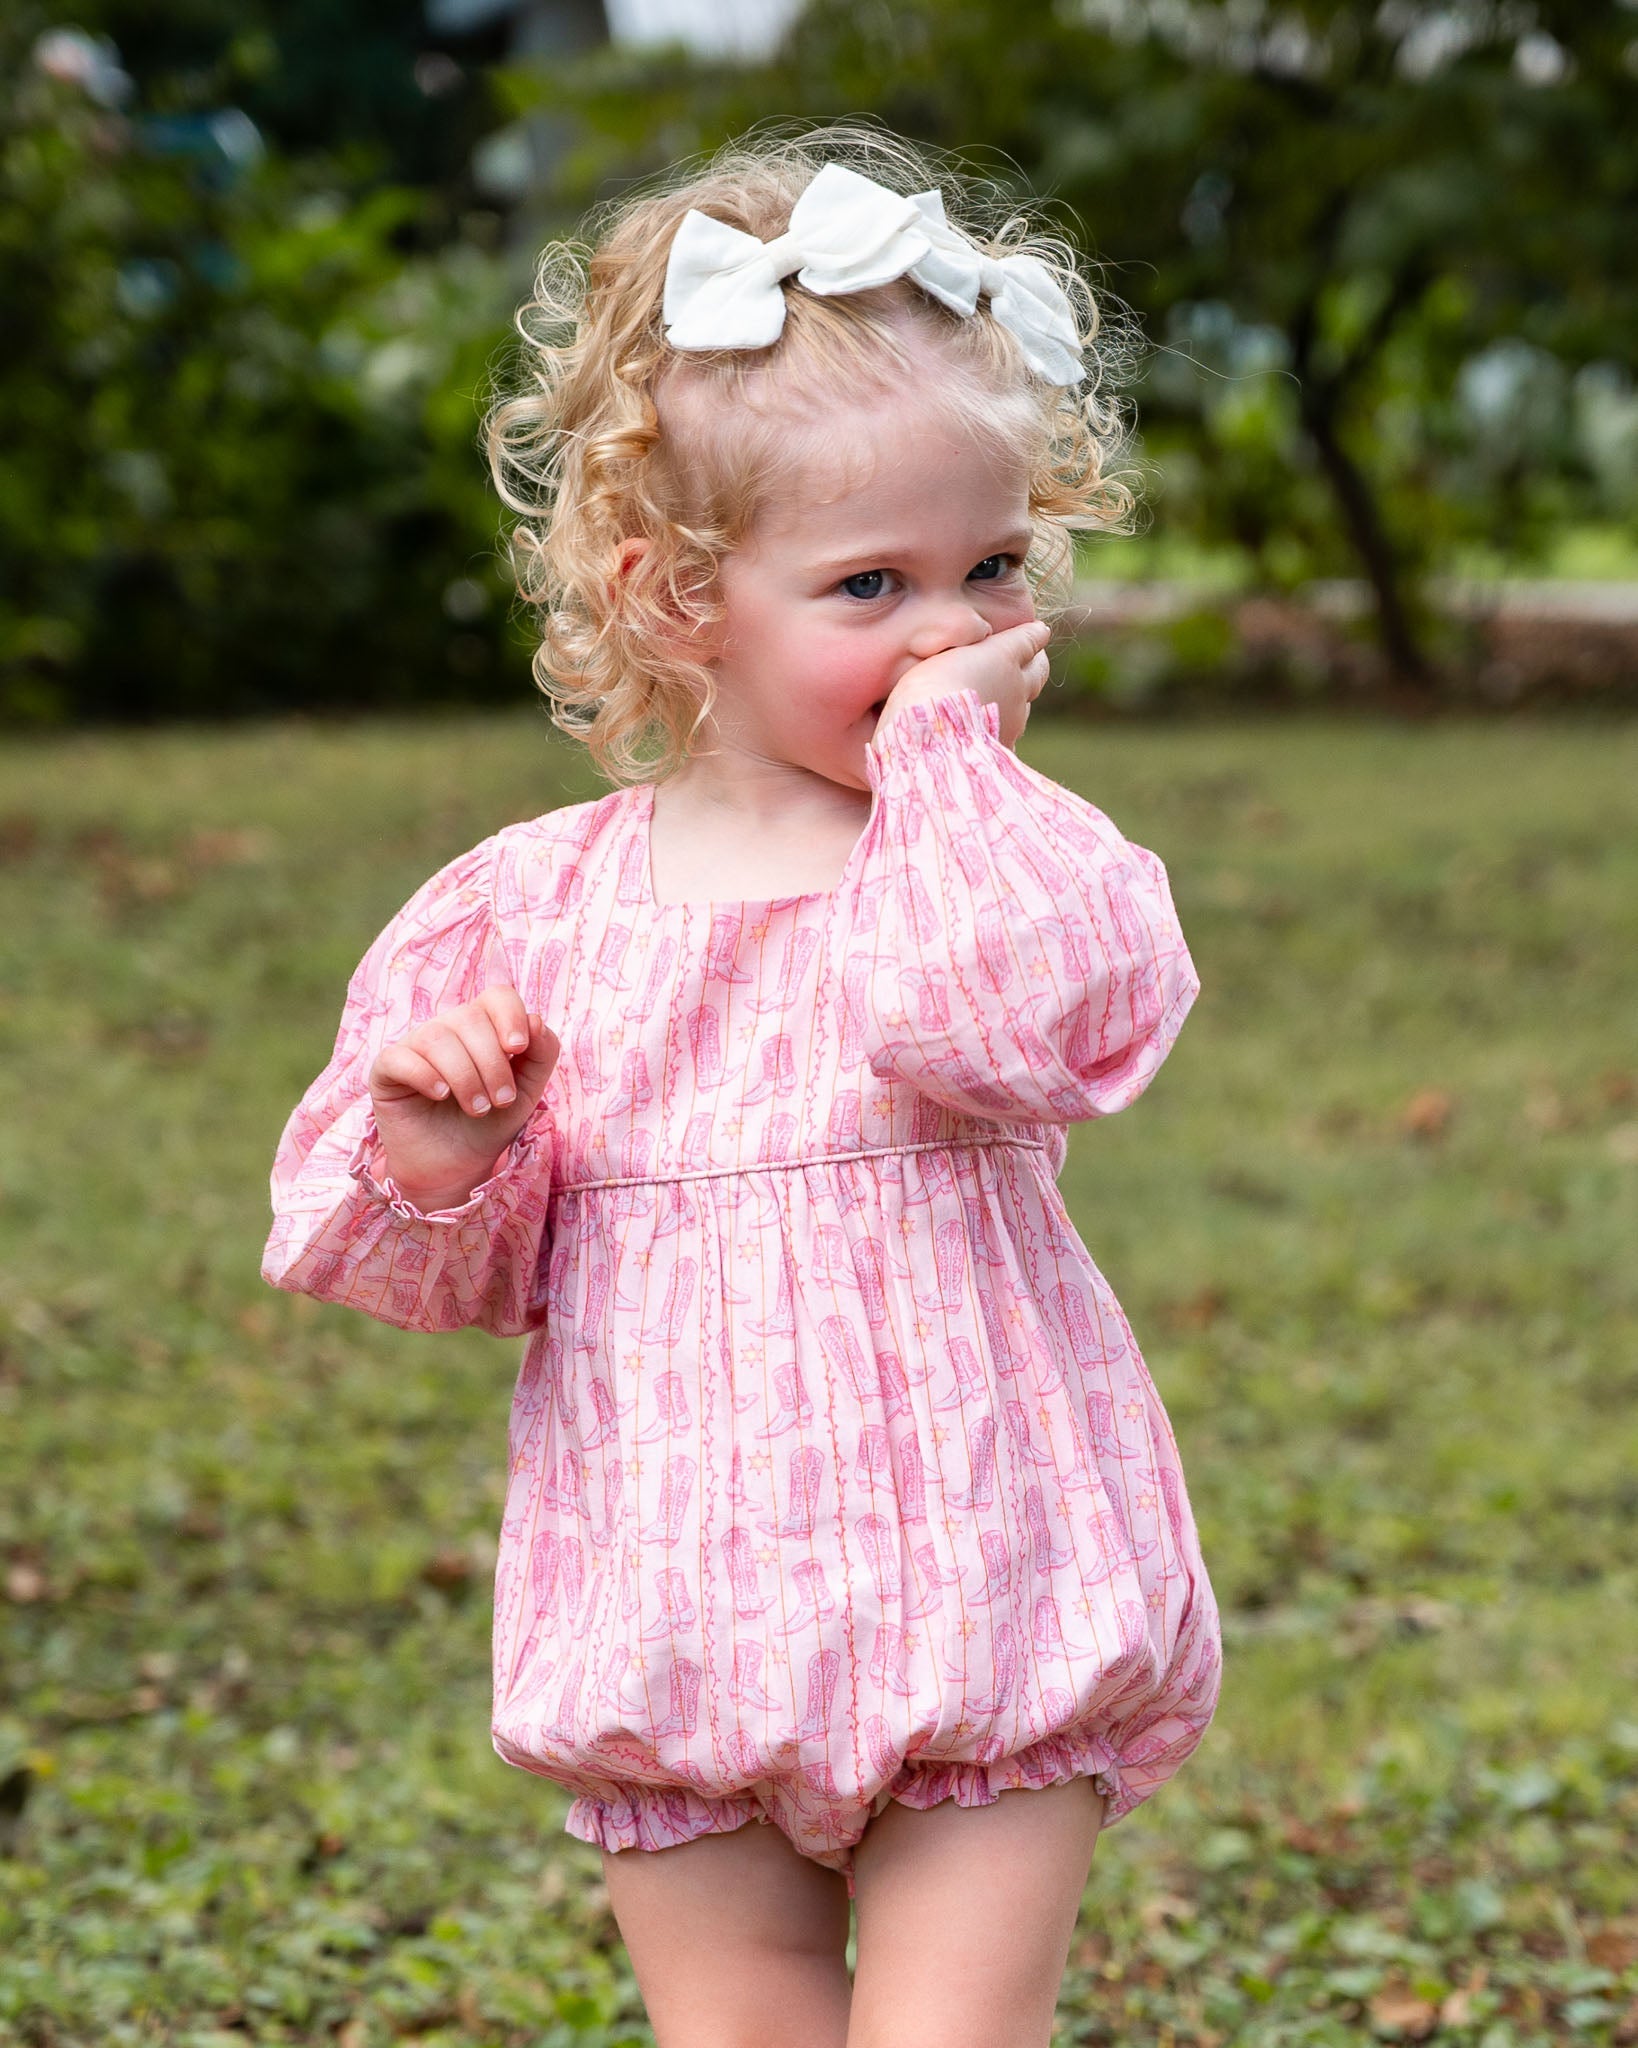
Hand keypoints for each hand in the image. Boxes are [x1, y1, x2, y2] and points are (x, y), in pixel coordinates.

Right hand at [367, 987, 559, 1209]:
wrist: (456, 1168)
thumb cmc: (489, 1124)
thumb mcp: (527, 1092)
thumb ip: (541, 1054)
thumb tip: (536, 1020)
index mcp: (483, 1027)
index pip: (497, 997)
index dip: (510, 1016)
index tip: (518, 1048)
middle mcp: (448, 1029)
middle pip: (470, 1019)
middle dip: (492, 1063)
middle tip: (501, 1101)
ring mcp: (414, 1046)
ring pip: (438, 1039)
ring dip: (465, 1077)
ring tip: (477, 1109)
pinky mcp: (386, 1070)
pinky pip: (400, 1057)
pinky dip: (425, 1076)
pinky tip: (441, 1096)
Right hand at [876, 619, 1051, 749]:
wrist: (931, 735)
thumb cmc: (928, 687)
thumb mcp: (940, 651)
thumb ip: (965, 642)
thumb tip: (979, 635)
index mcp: (1003, 655)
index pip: (1030, 639)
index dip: (1033, 634)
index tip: (1037, 631)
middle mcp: (1017, 686)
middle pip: (1038, 671)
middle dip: (1036, 663)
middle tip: (1032, 660)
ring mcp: (1014, 718)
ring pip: (1025, 705)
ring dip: (1017, 698)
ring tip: (1004, 696)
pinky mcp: (1003, 744)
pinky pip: (1009, 734)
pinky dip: (1002, 729)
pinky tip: (989, 732)